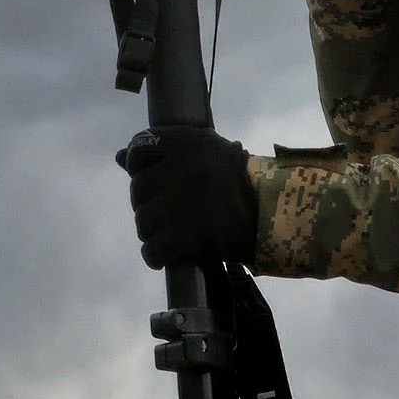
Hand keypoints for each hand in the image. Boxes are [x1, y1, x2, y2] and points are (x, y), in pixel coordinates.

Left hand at [118, 126, 257, 270]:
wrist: (278, 217)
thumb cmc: (243, 185)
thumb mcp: (210, 154)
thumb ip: (166, 154)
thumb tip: (120, 157)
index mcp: (191, 142)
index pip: (140, 149)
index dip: (140, 170)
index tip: (155, 184)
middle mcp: (185, 167)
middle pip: (139, 191)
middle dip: (151, 207)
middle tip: (171, 217)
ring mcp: (185, 201)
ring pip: (143, 222)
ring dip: (155, 233)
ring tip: (175, 235)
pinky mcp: (189, 234)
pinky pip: (152, 249)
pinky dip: (158, 256)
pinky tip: (171, 254)